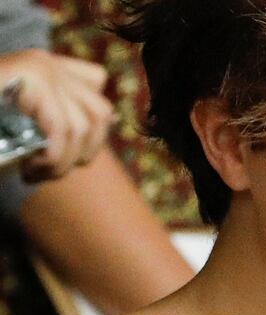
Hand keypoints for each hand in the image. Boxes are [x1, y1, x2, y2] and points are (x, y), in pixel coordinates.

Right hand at [0, 49, 113, 180]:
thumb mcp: (24, 127)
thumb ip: (60, 116)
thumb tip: (110, 118)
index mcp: (47, 68)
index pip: (97, 90)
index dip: (92, 133)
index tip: (62, 159)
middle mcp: (46, 61)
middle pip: (100, 112)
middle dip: (80, 154)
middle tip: (44, 172)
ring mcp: (39, 65)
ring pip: (85, 124)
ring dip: (63, 161)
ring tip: (33, 172)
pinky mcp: (29, 74)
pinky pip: (63, 126)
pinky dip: (52, 157)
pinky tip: (29, 169)